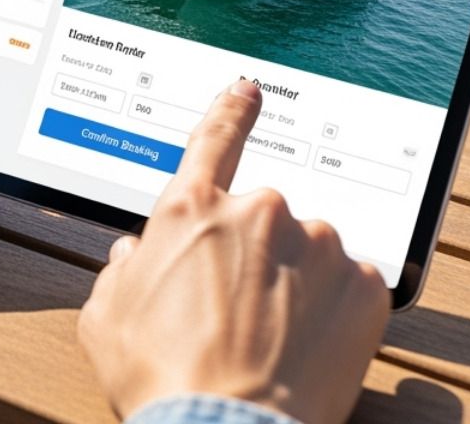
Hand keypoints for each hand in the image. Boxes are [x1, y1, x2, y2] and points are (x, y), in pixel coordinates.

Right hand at [77, 79, 389, 423]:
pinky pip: (349, 285)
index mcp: (192, 209)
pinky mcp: (363, 283)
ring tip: (271, 339)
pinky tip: (306, 347)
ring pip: (308, 252)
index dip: (232, 109)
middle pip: (262, 217)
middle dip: (254, 255)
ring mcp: (316, 244)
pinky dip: (333, 311)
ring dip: (295, 283)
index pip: (215, 136)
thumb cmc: (163, 380)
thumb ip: (122, 269)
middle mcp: (258, 211)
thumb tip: (137, 256)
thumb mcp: (106, 318)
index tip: (249, 91)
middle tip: (236, 313)